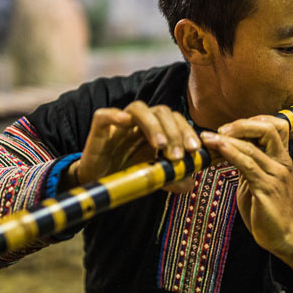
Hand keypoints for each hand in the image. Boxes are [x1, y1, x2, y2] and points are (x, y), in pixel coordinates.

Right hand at [64, 101, 200, 193]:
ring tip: (160, 145)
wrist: (98, 182)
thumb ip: (171, 178)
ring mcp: (120, 123)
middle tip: (178, 155)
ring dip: (153, 125)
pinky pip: (105, 115)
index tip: (194, 150)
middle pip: (162, 111)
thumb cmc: (126, 174)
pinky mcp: (100, 128)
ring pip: (139, 108)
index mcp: (156, 129)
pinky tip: (125, 122)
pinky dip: (116, 115)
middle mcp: (140, 122)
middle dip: (174, 132)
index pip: (176, 119)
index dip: (187, 131)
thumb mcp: (153, 177)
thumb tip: (190, 184)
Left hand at [200, 115, 292, 281]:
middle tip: (220, 130)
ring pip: (253, 147)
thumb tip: (228, 146)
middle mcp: (282, 162)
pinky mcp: (267, 189)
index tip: (230, 128)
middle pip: (268, 129)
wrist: (281, 236)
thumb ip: (248, 162)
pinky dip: (231, 154)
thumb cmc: (266, 208)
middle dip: (242, 125)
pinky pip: (248, 166)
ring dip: (227, 140)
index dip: (253, 121)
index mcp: (282, 158)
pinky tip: (218, 150)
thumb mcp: (257, 179)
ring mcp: (276, 175)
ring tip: (208, 138)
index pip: (275, 126)